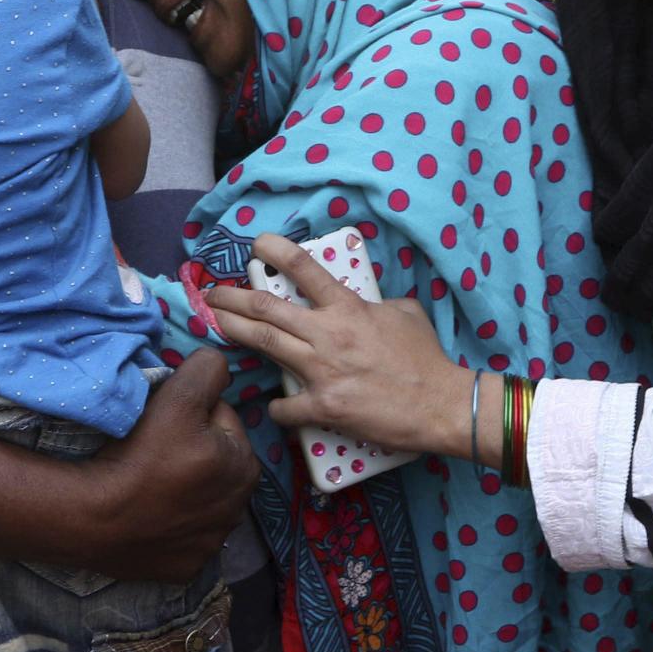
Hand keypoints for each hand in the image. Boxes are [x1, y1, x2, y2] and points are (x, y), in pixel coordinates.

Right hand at [85, 350, 258, 582]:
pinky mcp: (186, 568)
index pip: (223, 423)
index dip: (193, 415)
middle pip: (213, 462)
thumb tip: (219, 366)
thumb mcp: (179, 396)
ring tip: (147, 481)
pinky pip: (180, 536)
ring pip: (198, 499)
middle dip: (192, 452)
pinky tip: (147, 514)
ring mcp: (211, 544)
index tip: (166, 424)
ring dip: (181, 488)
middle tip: (153, 451)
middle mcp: (238, 511)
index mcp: (246, 467)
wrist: (96, 518)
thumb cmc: (142, 454)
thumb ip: (209, 369)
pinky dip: (167, 524)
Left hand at [207, 233, 478, 459]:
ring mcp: (323, 371)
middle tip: (213, 294)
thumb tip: (363, 303)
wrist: (440, 404)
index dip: (276, 251)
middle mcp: (329, 334)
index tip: (257, 244)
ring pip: (266, 345)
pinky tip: (275, 407)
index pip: (304, 269)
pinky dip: (277, 407)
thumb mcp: (406, 313)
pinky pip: (286, 406)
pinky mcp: (325, 407)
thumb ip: (376, 303)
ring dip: (235, 333)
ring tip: (215, 324)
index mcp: (349, 308)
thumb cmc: (426, 358)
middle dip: (233, 299)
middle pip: (267, 310)